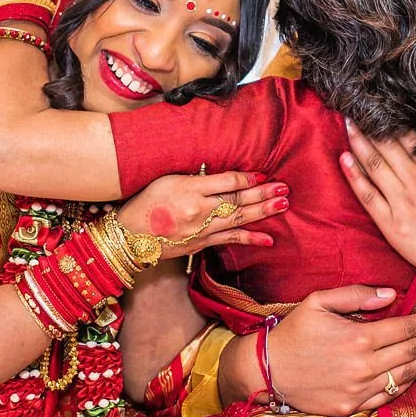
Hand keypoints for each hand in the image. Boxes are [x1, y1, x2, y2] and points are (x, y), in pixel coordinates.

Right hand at [119, 172, 285, 259]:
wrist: (131, 235)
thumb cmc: (147, 201)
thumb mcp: (167, 179)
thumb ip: (194, 176)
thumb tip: (221, 173)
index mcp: (190, 188)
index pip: (227, 181)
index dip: (247, 178)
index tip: (262, 174)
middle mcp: (199, 209)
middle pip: (237, 200)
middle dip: (263, 193)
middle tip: (284, 188)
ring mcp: (202, 228)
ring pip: (239, 218)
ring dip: (263, 212)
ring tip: (283, 204)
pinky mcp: (202, 243)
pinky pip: (231, 240)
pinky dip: (250, 239)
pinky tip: (269, 239)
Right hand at [246, 286, 415, 416]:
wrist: (266, 371)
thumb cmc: (292, 332)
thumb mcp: (319, 302)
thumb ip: (356, 295)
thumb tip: (391, 294)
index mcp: (359, 337)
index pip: (405, 328)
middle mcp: (364, 366)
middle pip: (411, 352)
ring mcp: (359, 390)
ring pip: (404, 375)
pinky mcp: (351, 407)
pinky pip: (387, 396)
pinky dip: (405, 384)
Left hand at [340, 123, 415, 297]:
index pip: (407, 137)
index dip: (391, 119)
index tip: (379, 106)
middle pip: (386, 146)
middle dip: (369, 125)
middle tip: (356, 107)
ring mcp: (402, 205)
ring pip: (374, 166)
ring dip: (358, 142)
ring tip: (347, 124)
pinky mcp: (392, 226)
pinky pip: (367, 197)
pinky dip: (354, 176)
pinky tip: (344, 159)